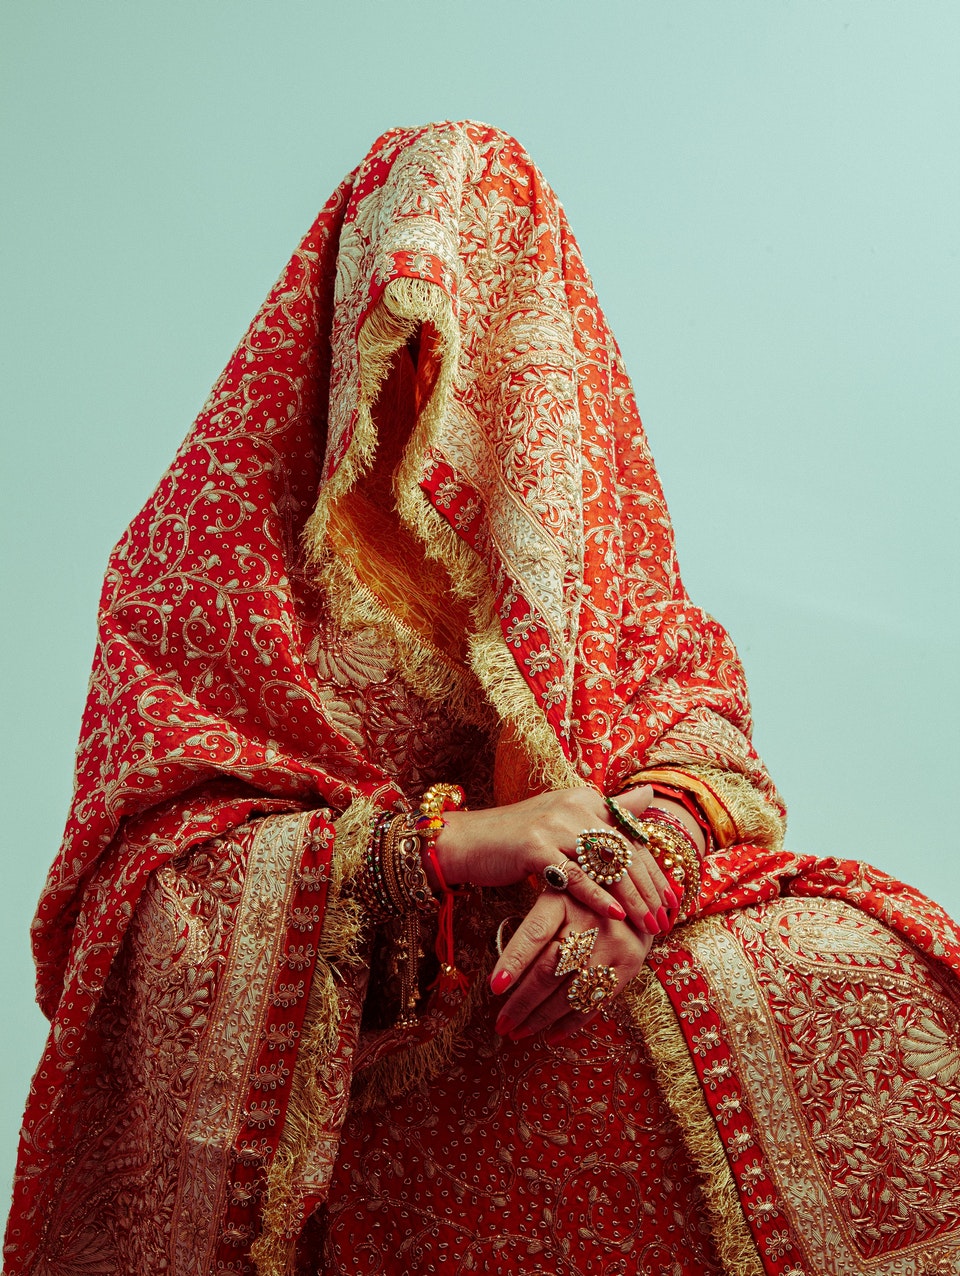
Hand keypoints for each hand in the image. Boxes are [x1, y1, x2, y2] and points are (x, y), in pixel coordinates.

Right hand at [434, 785, 676, 936]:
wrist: (468, 841)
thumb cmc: (518, 839)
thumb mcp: (564, 822)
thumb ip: (605, 816)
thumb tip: (648, 793)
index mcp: (586, 799)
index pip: (633, 837)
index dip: (655, 870)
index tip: (673, 899)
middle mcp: (574, 806)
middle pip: (625, 850)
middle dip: (650, 889)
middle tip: (666, 919)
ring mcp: (554, 825)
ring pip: (606, 864)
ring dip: (632, 898)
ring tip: (649, 924)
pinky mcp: (535, 847)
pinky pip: (575, 876)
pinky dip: (598, 897)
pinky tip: (615, 915)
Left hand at [490, 891, 653, 1042]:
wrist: (635, 895)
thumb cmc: (581, 899)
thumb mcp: (555, 899)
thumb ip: (533, 932)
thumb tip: (498, 979)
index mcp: (563, 898)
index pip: (534, 933)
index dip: (514, 960)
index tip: (495, 987)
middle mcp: (590, 919)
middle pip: (550, 969)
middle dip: (522, 1001)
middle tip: (501, 1023)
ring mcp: (613, 943)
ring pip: (570, 991)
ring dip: (541, 1017)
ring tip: (518, 1031)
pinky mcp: (630, 963)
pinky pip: (595, 1002)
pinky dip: (570, 1023)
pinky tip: (550, 1035)